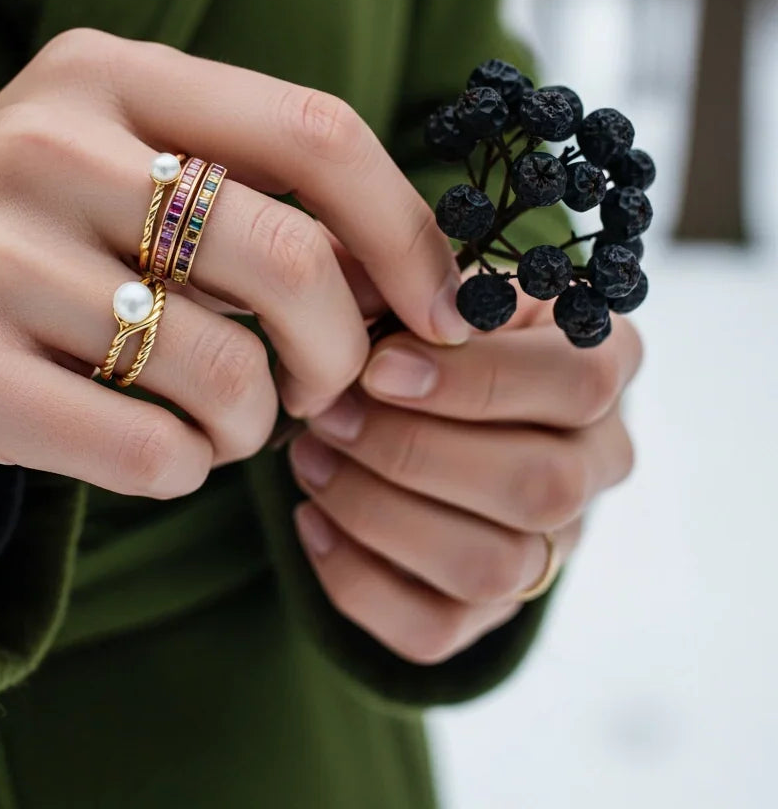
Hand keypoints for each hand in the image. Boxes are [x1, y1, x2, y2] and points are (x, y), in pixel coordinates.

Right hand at [0, 29, 467, 505]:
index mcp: (109, 75)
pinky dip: (187, 470)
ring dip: (256, 423)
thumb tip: (405, 276)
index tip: (444, 310)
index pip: (316, 131)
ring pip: (225, 369)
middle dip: (342, 350)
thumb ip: (257, 200)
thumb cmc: (42, 250)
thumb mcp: (133, 180)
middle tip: (324, 389)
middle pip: (290, 256)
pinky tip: (163, 455)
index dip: (408, 229)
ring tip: (226, 421)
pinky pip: (151, 452)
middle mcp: (44, 146)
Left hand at [289, 287, 641, 663]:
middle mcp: (596, 464)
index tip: (378, 368)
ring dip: (378, 511)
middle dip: (413, 451)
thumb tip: (362, 308)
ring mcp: (551, 548)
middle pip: (540, 487)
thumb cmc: (431, 329)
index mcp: (602, 364)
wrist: (431, 403)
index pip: (577, 383)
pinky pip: (432, 629)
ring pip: (490, 568)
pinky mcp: (489, 612)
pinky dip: (355, 577)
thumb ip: (402, 282)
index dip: (474, 381)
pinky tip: (310, 518)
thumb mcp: (426, 287)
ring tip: (309, 456)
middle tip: (328, 414)